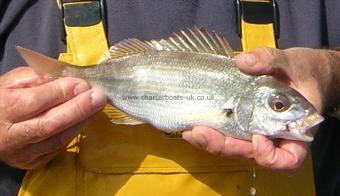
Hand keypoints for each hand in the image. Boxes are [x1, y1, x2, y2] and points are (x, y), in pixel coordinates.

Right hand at [0, 67, 106, 168]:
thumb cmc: (4, 98)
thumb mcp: (15, 82)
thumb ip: (41, 79)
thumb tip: (73, 82)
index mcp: (3, 109)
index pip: (36, 102)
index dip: (62, 93)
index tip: (83, 84)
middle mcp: (11, 137)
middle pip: (50, 124)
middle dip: (78, 109)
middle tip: (99, 96)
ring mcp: (22, 153)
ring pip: (58, 140)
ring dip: (82, 122)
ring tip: (98, 106)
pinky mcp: (32, 163)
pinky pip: (58, 148)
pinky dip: (74, 132)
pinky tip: (86, 119)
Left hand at [183, 47, 332, 172]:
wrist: (300, 71)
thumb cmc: (304, 71)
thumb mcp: (292, 62)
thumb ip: (270, 61)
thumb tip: (243, 61)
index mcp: (295, 130)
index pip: (287, 160)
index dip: (270, 156)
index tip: (257, 137)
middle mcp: (274, 137)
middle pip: (249, 154)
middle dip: (224, 146)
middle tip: (201, 132)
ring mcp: (255, 131)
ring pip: (233, 147)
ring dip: (211, 142)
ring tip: (191, 130)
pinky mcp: (242, 124)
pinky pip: (226, 134)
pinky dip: (210, 131)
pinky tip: (193, 123)